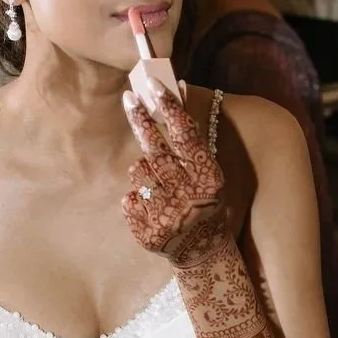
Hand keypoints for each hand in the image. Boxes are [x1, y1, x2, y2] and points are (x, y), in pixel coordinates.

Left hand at [122, 85, 227, 265]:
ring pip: (138, 172)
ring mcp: (167, 216)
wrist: (202, 251)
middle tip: (129, 99)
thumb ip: (192, 139)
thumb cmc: (204, 203)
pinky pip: (129, 198)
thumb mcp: (208, 174)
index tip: (153, 85)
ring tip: (158, 183)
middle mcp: (189, 196)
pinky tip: (152, 207)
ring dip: (143, 170)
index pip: (187, 136)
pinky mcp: (147, 233)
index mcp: (208, 179)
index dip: (170, 108)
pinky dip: (136, 198)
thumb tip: (179, 88)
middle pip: (156, 150)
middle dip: (141, 121)